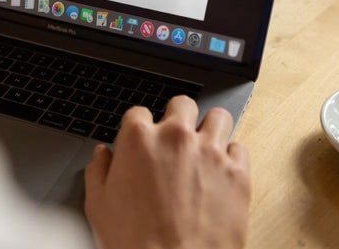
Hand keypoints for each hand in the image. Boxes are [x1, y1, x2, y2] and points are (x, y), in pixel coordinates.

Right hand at [84, 96, 250, 248]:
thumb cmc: (135, 242)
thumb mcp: (99, 205)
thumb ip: (98, 171)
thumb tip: (102, 156)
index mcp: (138, 139)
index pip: (138, 112)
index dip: (139, 127)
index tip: (143, 140)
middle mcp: (176, 137)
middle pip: (182, 104)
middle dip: (178, 117)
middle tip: (175, 138)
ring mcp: (210, 152)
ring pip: (218, 117)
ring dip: (210, 128)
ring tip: (204, 146)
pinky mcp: (237, 172)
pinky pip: (240, 148)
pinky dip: (231, 157)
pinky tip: (221, 171)